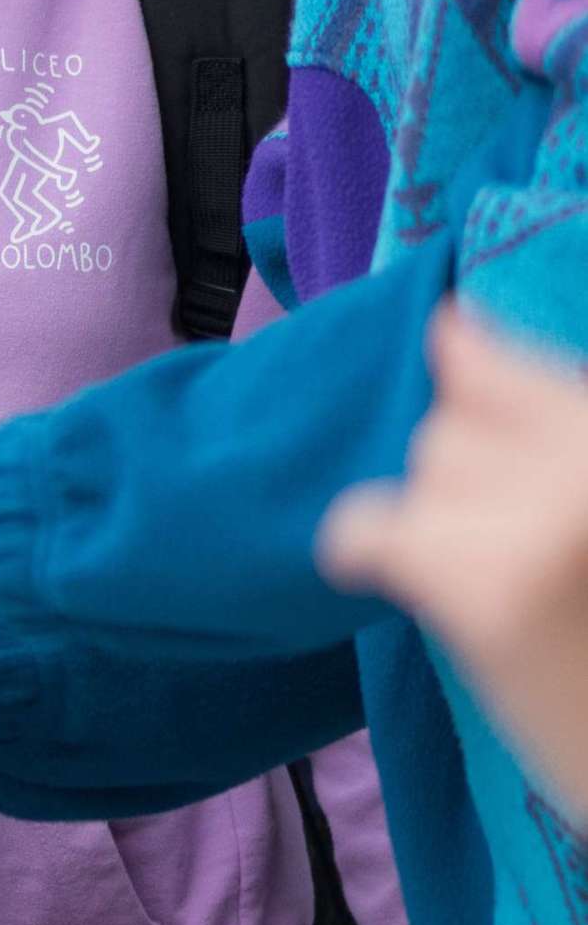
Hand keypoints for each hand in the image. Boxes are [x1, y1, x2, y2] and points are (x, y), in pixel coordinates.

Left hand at [321, 306, 587, 827]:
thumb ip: (545, 426)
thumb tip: (446, 328)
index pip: (497, 362)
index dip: (484, 413)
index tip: (496, 474)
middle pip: (456, 416)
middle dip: (470, 483)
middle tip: (524, 562)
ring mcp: (554, 510)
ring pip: (429, 467)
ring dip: (442, 524)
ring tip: (510, 591)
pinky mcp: (495, 583)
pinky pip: (372, 527)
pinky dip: (370, 557)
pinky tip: (422, 596)